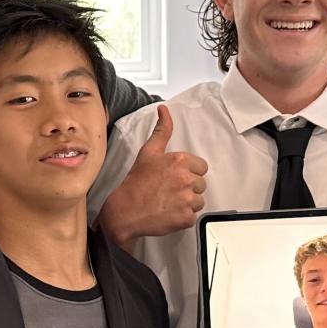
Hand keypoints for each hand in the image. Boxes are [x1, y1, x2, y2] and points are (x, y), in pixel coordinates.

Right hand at [97, 106, 206, 247]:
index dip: (189, 172)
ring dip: (187, 203)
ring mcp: (187, 200)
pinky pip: (193, 216)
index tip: (174, 178)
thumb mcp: (148, 152)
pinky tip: (169, 213)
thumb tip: (164, 109)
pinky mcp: (186, 218)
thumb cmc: (136, 182)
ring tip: (169, 202)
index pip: (201, 167)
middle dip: (188, 188)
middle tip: (169, 191)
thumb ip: (162, 130)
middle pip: (201, 184)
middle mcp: (186, 179)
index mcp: (180, 161)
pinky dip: (183, 217)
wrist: (125, 211)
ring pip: (199, 201)